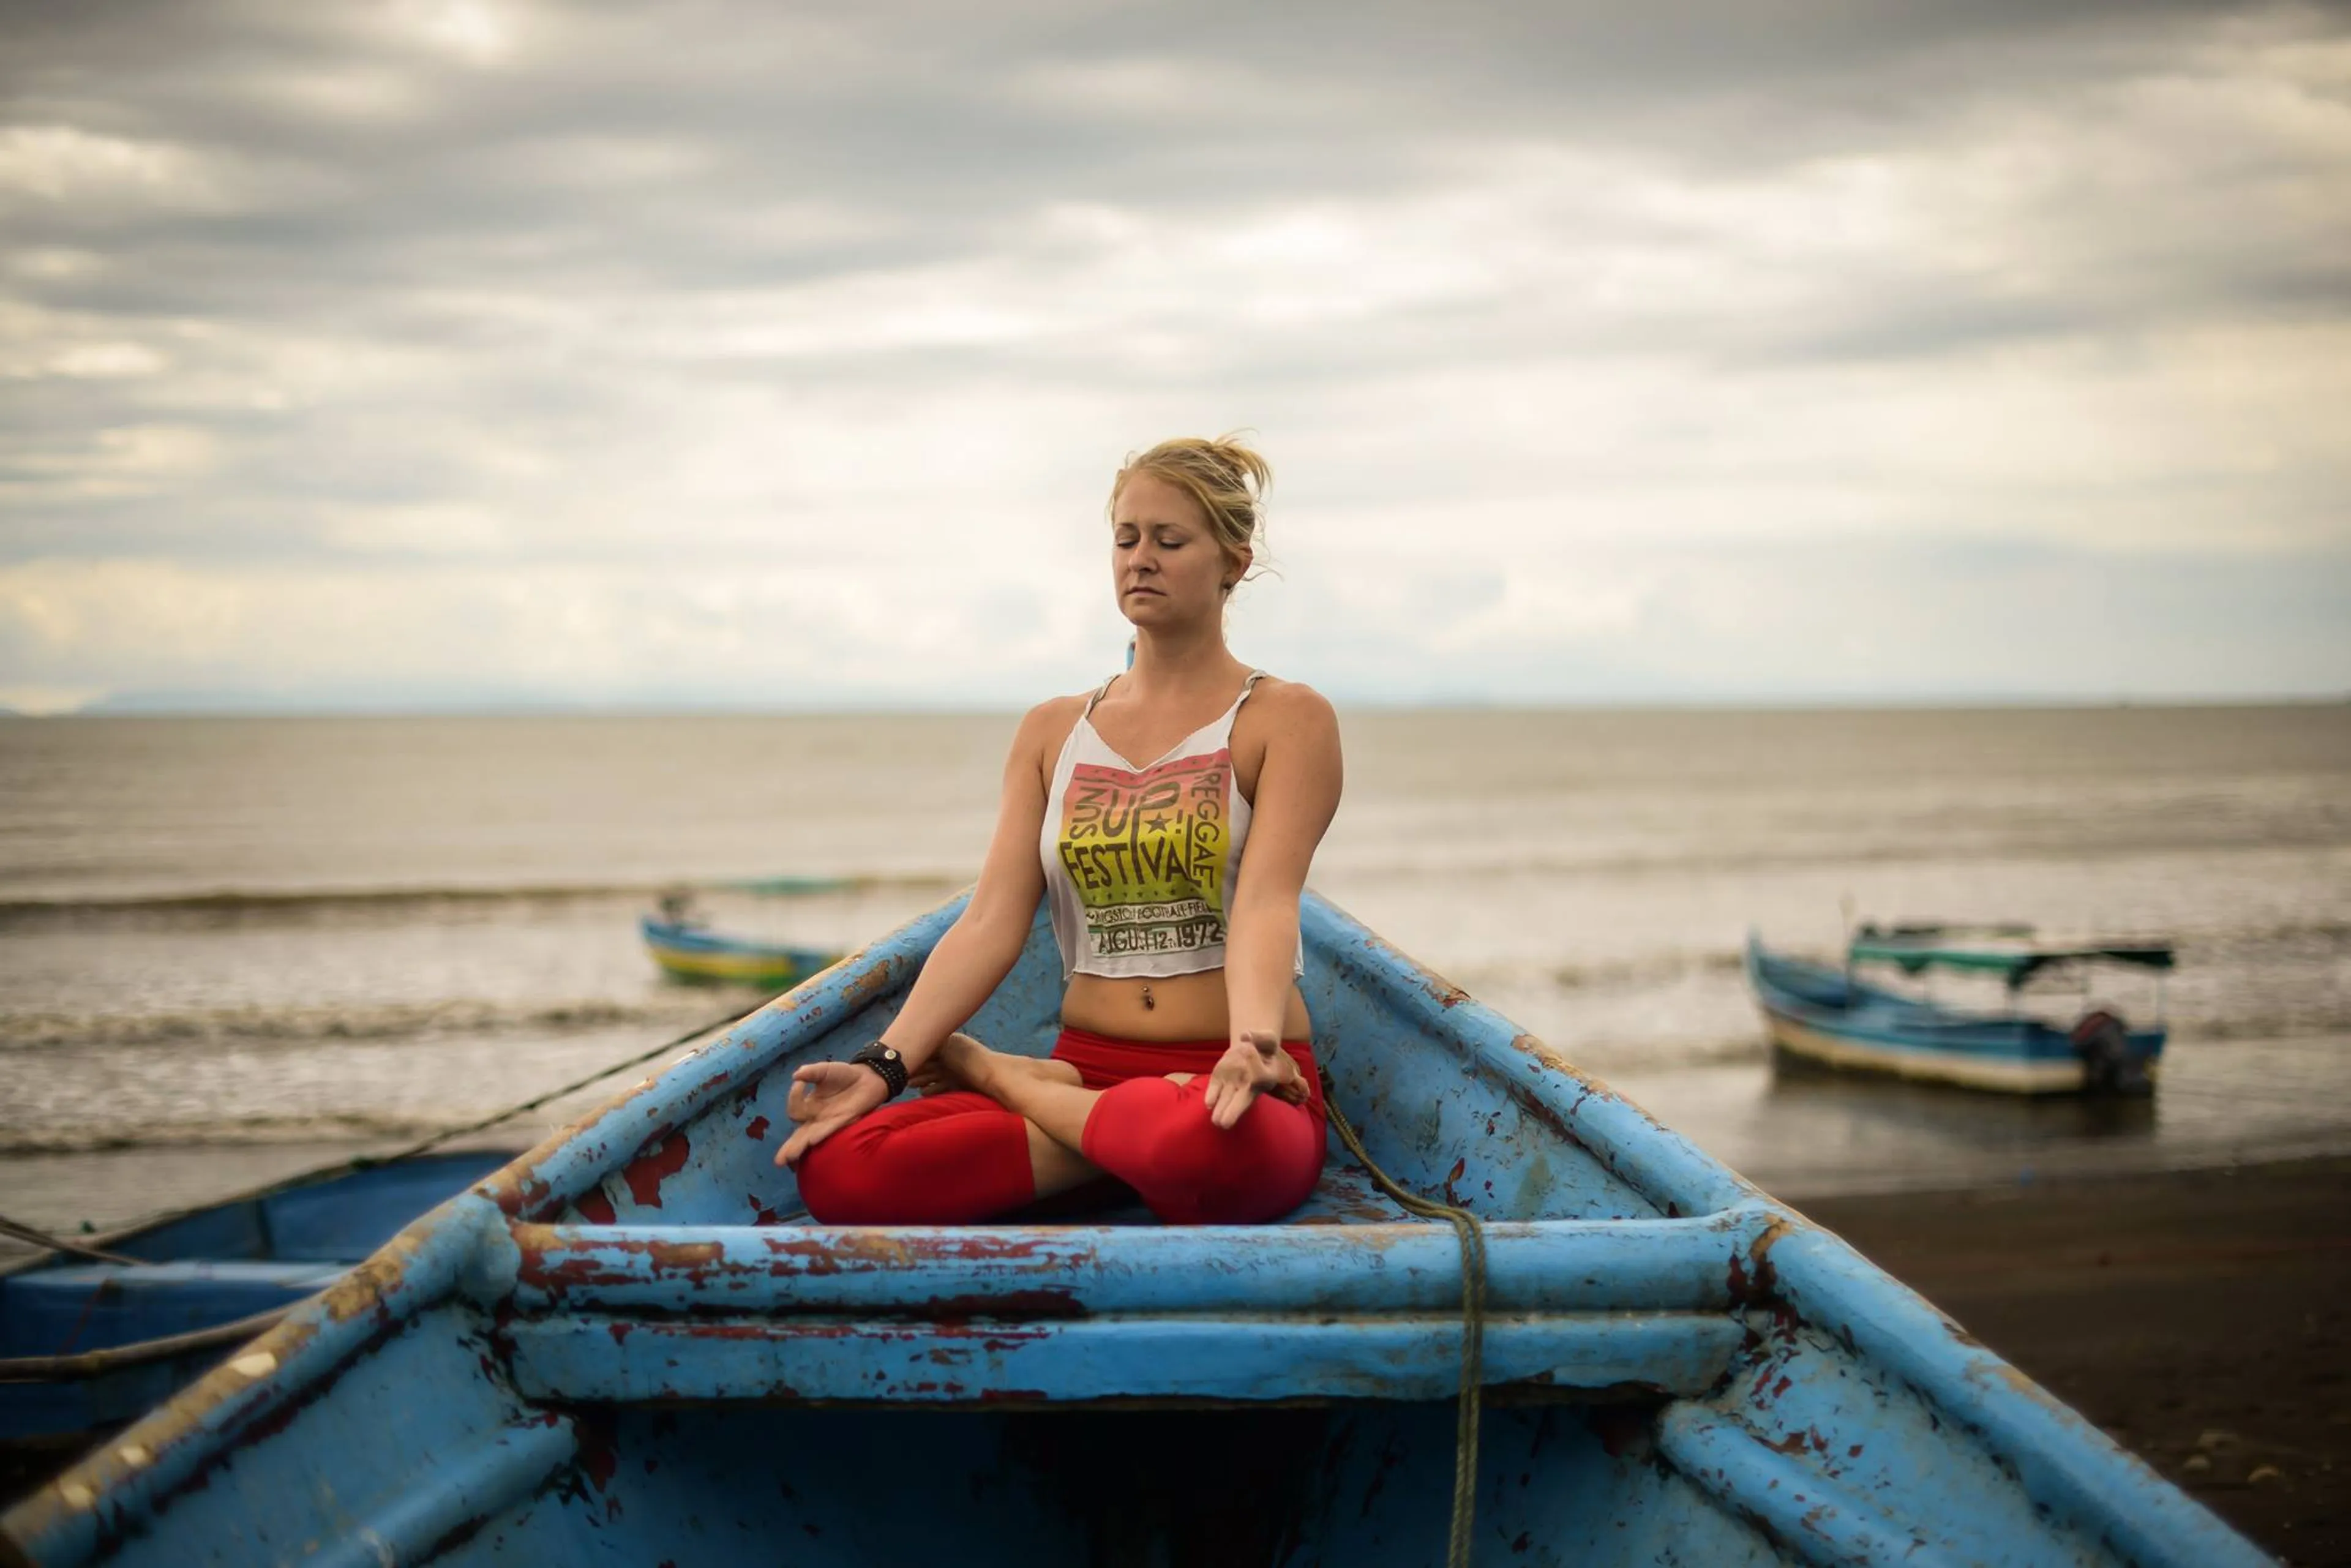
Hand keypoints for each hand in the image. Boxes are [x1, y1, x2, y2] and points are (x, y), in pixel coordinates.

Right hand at [774, 1059, 889, 1166]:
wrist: (868, 1078)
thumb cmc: (843, 1075)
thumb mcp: (825, 1070)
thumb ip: (812, 1072)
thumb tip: (796, 1075)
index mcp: (808, 1106)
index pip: (794, 1109)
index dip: (794, 1096)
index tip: (800, 1083)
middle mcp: (816, 1119)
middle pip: (799, 1136)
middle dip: (789, 1147)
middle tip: (778, 1160)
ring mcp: (829, 1123)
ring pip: (810, 1139)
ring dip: (800, 1147)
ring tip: (789, 1158)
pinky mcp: (843, 1122)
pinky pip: (829, 1131)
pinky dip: (821, 1135)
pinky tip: (812, 1141)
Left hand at [1202, 1030, 1307, 1129]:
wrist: (1251, 1047)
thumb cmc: (1264, 1046)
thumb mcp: (1267, 1039)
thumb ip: (1261, 1037)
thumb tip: (1246, 1035)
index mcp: (1266, 1075)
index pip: (1261, 1076)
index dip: (1255, 1065)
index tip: (1249, 1050)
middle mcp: (1249, 1085)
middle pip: (1243, 1101)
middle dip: (1233, 1111)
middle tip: (1225, 1123)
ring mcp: (1234, 1084)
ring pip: (1227, 1100)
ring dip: (1222, 1110)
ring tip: (1216, 1122)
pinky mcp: (1220, 1079)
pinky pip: (1216, 1089)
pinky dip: (1212, 1095)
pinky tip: (1208, 1104)